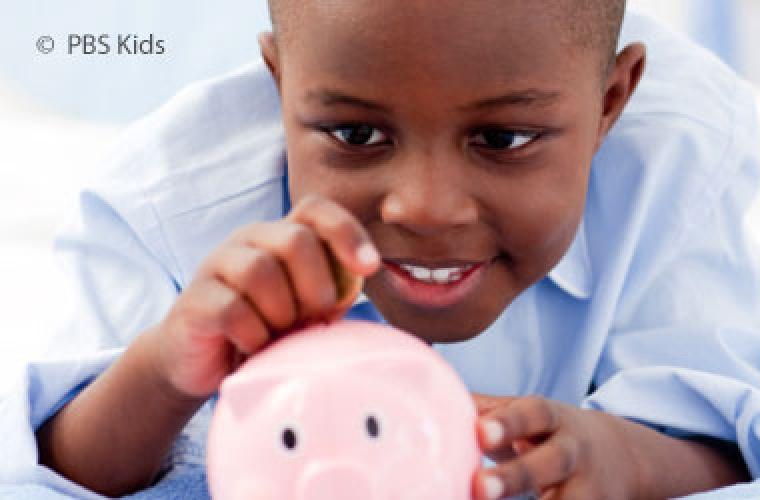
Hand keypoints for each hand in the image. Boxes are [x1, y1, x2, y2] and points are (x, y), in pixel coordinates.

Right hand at [150, 195, 379, 399]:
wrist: (204, 363)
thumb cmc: (266, 330)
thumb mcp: (308, 309)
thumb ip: (335, 288)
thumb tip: (363, 274)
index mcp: (281, 236)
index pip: (316, 209)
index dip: (347, 232)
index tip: (369, 268)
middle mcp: (249, 240)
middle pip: (295, 240)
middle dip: (316, 287)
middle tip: (314, 320)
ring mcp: (218, 264)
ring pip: (261, 271)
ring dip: (282, 313)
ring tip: (279, 335)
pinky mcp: (195, 298)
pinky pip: (233, 310)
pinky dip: (254, 336)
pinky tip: (253, 347)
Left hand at [471, 394, 643, 499]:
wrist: (624, 457)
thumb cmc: (552, 433)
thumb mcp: (528, 415)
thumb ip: (487, 409)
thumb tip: (434, 394)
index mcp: (552, 418)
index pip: (532, 414)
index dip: (507, 423)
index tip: (480, 432)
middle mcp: (573, 452)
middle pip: (549, 462)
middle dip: (515, 476)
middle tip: (479, 487)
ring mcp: (587, 489)